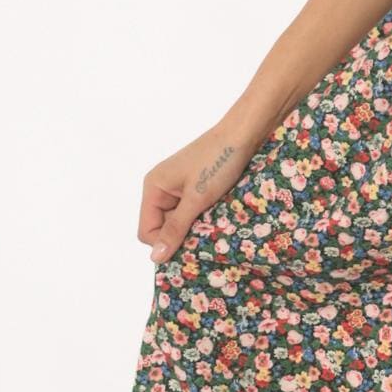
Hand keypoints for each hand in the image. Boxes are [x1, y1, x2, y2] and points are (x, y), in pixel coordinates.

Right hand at [137, 122, 257, 261]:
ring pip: (181, 222)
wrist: (244, 133)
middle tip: (206, 239)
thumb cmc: (218, 161)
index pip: (147, 231)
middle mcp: (162, 188)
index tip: (189, 250)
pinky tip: (219, 218)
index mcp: (153, 188)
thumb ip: (176, 228)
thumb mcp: (197, 198)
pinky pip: (194, 212)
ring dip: (196, 228)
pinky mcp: (197, 187)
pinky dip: (204, 218)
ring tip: (215, 226)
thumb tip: (155, 258)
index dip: (165, 244)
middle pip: (164, 228)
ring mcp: (180, 188)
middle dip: (182, 236)